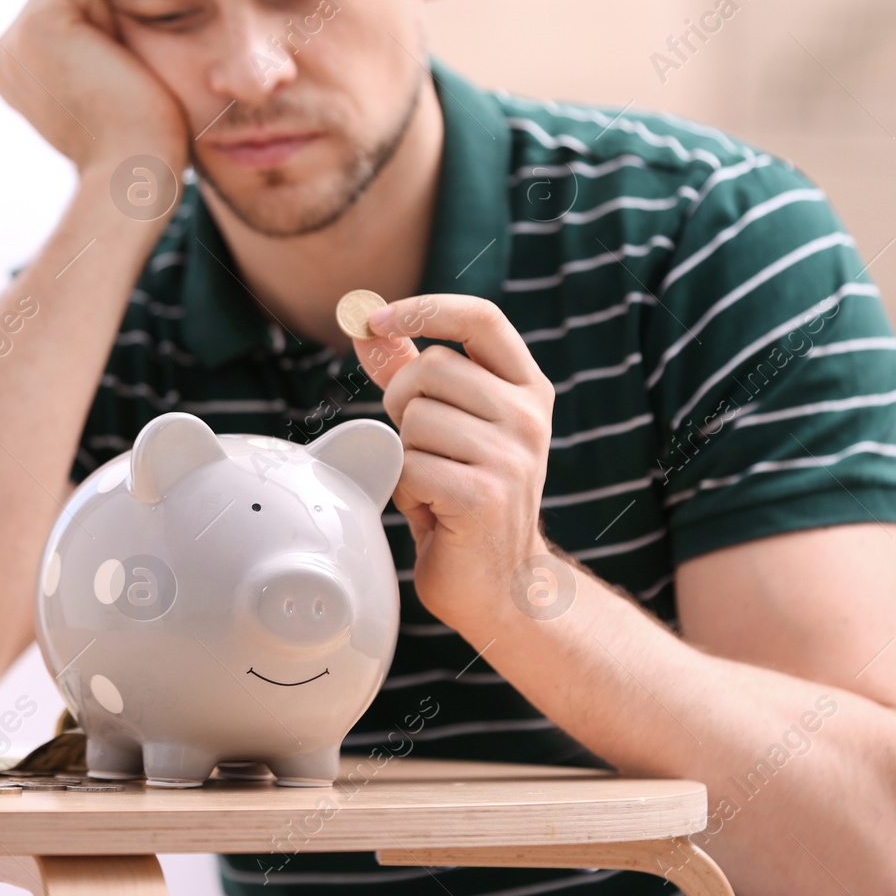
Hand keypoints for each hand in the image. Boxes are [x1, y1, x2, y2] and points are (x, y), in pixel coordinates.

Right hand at [0, 0, 187, 176]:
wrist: (132, 172)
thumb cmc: (134, 139)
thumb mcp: (96, 87)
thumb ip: (80, 47)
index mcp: (13, 68)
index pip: (62, 7)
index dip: (99, 31)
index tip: (106, 86)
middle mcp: (4, 53)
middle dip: (100, 21)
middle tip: (110, 80)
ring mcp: (15, 38)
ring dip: (107, 20)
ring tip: (109, 74)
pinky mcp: (40, 25)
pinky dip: (112, 18)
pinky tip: (110, 64)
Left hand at [353, 295, 555, 633]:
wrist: (503, 586)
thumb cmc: (467, 499)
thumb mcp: (446, 426)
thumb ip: (410, 373)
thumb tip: (366, 327)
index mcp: (528, 389)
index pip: (481, 318)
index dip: (425, 308)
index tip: (376, 319)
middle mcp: (529, 416)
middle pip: (430, 369)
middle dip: (402, 406)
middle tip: (421, 449)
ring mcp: (513, 456)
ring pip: (414, 420)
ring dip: (405, 455)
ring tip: (433, 485)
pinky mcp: (485, 495)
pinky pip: (409, 466)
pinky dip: (404, 491)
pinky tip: (432, 512)